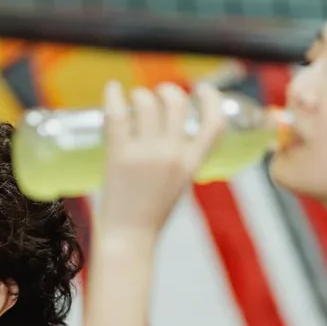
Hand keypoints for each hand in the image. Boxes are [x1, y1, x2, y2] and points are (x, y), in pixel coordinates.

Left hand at [98, 81, 226, 235]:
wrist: (129, 237)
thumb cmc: (151, 213)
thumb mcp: (179, 184)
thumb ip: (181, 158)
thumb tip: (170, 129)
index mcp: (191, 163)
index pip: (214, 123)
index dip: (212, 99)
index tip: (203, 89)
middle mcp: (172, 155)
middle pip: (176, 102)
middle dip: (167, 90)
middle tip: (157, 95)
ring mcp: (145, 154)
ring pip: (146, 102)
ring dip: (139, 94)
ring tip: (133, 101)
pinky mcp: (119, 155)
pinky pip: (117, 114)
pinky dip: (113, 95)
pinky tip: (112, 88)